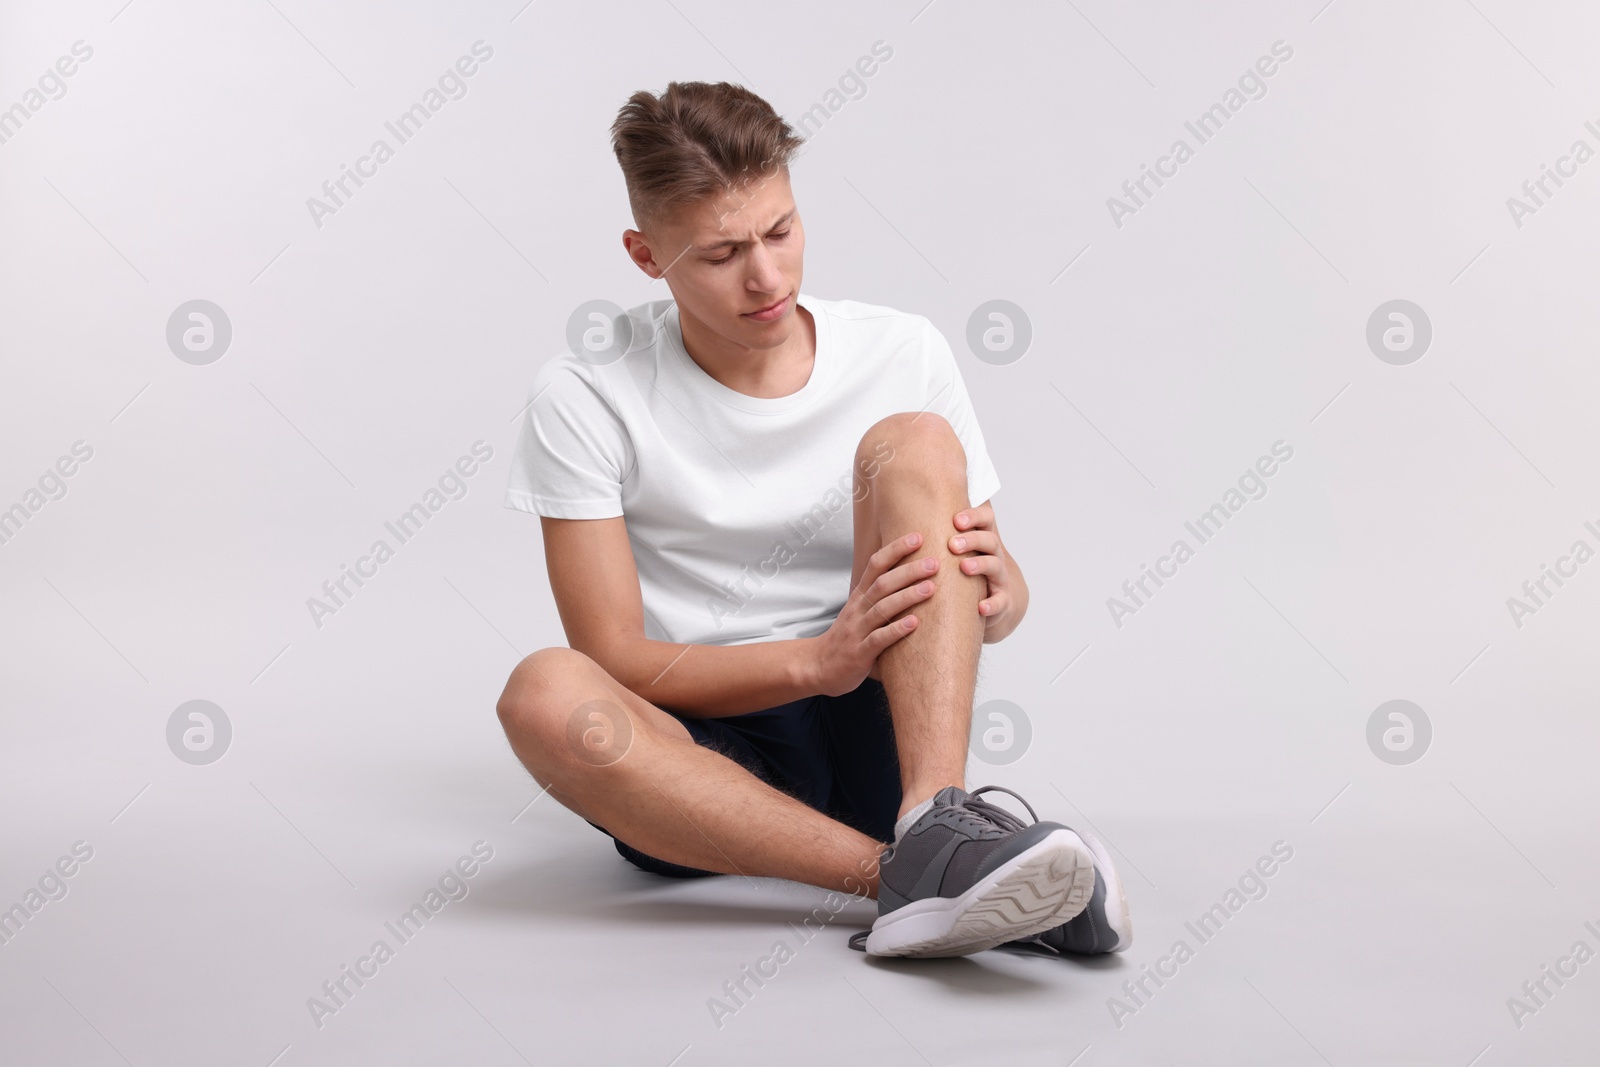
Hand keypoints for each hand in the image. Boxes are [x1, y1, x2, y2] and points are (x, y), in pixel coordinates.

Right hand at [808, 532, 937, 696]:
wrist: (818, 667)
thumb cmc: (848, 638)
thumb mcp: (860, 611)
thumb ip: (881, 596)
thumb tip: (912, 574)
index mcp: (859, 596)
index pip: (876, 565)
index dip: (895, 549)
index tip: (918, 537)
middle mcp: (858, 609)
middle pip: (882, 583)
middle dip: (908, 571)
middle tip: (934, 562)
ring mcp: (857, 630)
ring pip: (882, 608)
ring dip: (906, 596)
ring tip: (930, 588)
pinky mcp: (859, 653)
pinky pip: (878, 639)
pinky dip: (896, 630)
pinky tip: (914, 623)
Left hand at [948, 504, 1021, 639]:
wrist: (998, 600)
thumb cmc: (969, 566)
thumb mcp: (960, 546)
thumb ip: (941, 526)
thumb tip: (912, 497)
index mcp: (982, 538)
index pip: (985, 519)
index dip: (973, 516)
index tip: (956, 519)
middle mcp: (993, 554)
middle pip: (989, 540)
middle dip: (972, 539)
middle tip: (953, 543)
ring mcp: (999, 578)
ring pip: (995, 566)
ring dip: (980, 564)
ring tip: (964, 567)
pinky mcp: (1002, 601)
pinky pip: (1000, 602)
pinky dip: (992, 604)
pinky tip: (981, 607)